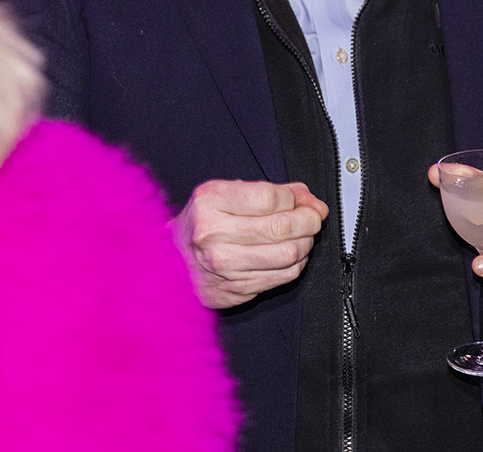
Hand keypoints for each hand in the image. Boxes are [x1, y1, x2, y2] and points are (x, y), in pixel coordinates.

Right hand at [174, 179, 328, 308]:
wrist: (169, 262)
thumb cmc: (200, 224)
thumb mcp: (226, 194)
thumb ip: (270, 192)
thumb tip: (309, 199)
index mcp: (210, 202)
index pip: (271, 198)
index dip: (295, 199)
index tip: (301, 201)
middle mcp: (214, 234)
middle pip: (282, 227)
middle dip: (309, 221)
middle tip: (313, 217)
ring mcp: (224, 266)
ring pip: (288, 255)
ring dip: (306, 243)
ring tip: (302, 236)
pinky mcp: (235, 290)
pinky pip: (282, 277)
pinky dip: (296, 264)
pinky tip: (291, 255)